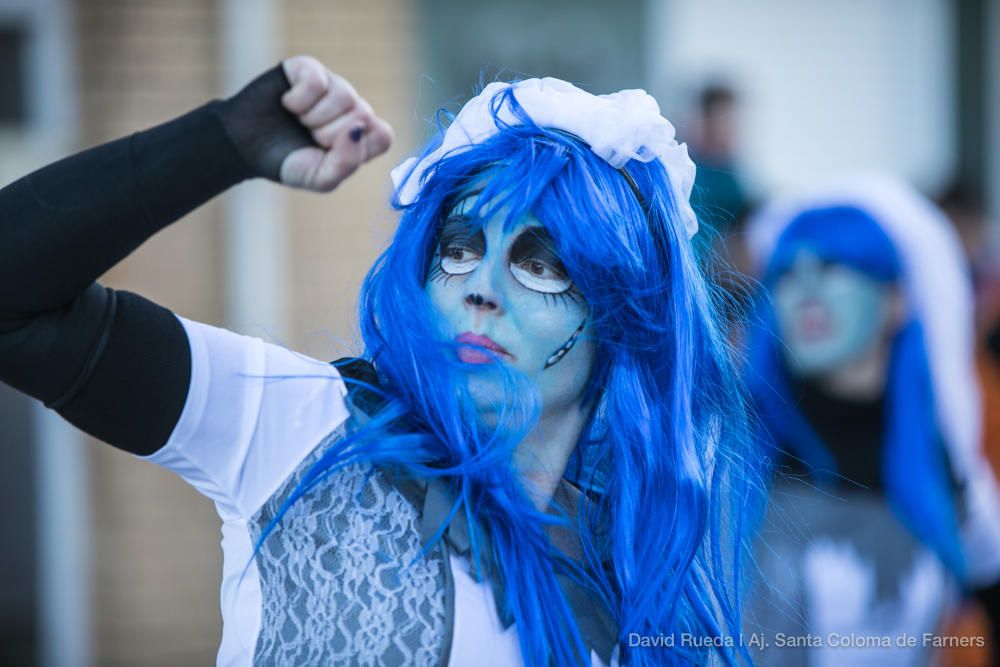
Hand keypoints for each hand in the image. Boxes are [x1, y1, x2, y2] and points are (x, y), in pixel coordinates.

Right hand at [278, 56, 393, 191]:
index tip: (330, 153)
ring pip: (346, 96)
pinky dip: (299, 99)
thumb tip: (359, 129)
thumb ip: (347, 162)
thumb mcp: (320, 178)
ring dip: (314, 117)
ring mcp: (331, 86)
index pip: (382, 135)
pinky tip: (287, 103)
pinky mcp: (308, 69)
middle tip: (307, 137)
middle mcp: (349, 109)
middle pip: (363, 115)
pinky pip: (319, 81)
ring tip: (298, 120)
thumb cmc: (285, 162)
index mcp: (358, 136)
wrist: (243, 147)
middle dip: (329, 134)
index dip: (358, 146)